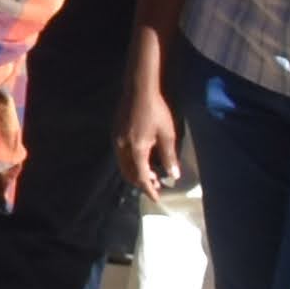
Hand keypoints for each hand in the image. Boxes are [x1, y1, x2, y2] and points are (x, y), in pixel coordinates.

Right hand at [115, 79, 183, 199]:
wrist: (139, 90)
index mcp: (136, 149)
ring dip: (136, 172)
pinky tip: (142, 160)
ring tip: (151, 175)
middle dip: (141, 182)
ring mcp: (116, 139)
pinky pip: (121, 155)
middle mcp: (122, 147)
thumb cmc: (156, 111)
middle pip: (128, 172)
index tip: (157, 198)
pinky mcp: (116, 133)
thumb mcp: (167, 134)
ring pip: (123, 164)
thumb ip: (169, 156)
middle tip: (156, 186)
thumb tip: (173, 175)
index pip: (141, 176)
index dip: (149, 189)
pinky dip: (131, 163)